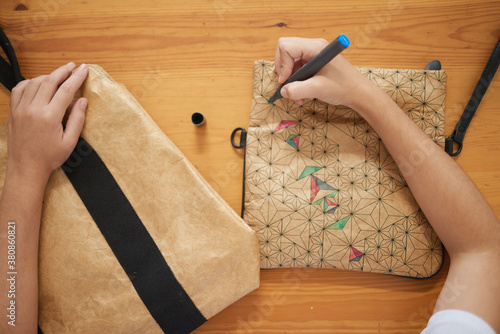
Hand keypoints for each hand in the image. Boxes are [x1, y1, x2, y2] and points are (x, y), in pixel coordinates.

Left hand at [7, 62, 87, 183]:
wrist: (26, 168)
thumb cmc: (49, 157)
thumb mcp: (70, 141)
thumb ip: (77, 119)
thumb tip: (82, 100)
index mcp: (49, 116)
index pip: (66, 90)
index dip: (76, 77)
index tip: (83, 69)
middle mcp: (33, 109)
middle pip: (49, 81)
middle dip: (63, 71)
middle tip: (73, 66)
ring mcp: (21, 109)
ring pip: (34, 82)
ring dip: (48, 75)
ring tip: (58, 75)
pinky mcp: (13, 111)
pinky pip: (19, 89)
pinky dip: (30, 82)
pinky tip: (38, 83)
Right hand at [274, 37, 374, 108]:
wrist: (357, 92)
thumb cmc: (343, 87)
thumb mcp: (317, 90)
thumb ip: (297, 90)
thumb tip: (283, 91)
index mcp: (315, 47)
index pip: (285, 46)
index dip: (282, 64)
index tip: (286, 80)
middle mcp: (313, 47)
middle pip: (285, 50)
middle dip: (283, 70)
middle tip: (287, 85)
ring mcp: (313, 54)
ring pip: (290, 61)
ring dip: (291, 80)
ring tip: (298, 95)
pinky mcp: (314, 62)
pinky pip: (297, 68)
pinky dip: (296, 81)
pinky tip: (303, 93)